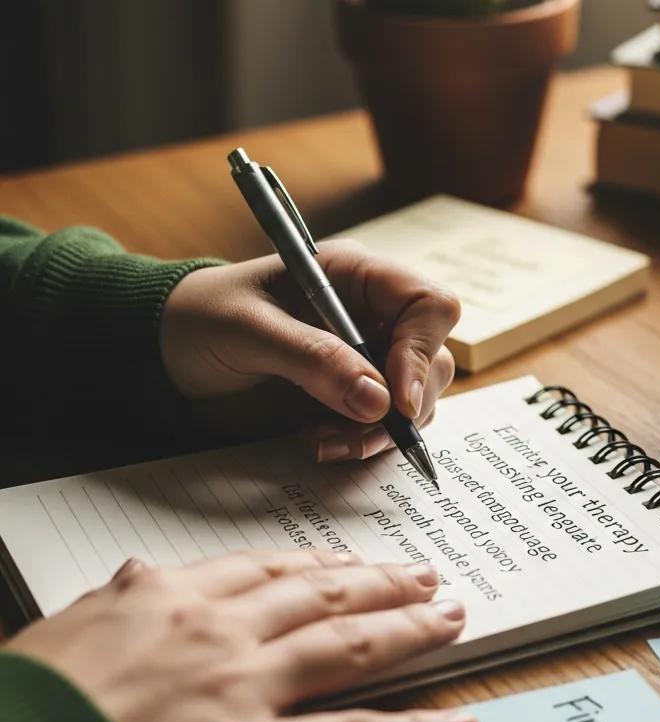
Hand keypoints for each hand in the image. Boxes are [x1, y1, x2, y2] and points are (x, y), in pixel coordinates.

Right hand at [6, 550, 473, 721]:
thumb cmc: (26, 704)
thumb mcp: (66, 627)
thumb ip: (121, 596)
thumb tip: (142, 572)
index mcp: (174, 596)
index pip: (268, 569)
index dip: (323, 565)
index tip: (354, 563)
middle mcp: (222, 631)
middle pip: (326, 596)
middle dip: (384, 584)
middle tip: (426, 577)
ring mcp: (245, 689)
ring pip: (350, 647)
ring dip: (411, 632)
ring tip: (451, 619)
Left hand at [160, 240, 459, 459]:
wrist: (163, 356)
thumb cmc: (198, 319)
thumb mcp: (247, 331)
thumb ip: (313, 359)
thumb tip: (380, 401)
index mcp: (356, 277)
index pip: (428, 305)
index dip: (422, 350)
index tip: (397, 399)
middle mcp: (372, 317)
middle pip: (434, 358)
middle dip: (405, 402)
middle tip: (360, 429)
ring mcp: (365, 360)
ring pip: (417, 400)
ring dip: (380, 431)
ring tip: (325, 441)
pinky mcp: (349, 399)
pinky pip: (384, 427)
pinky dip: (361, 444)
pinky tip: (319, 445)